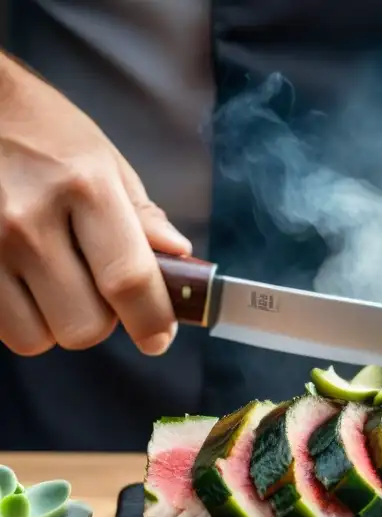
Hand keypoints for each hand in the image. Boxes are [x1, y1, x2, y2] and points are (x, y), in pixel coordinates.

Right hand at [0, 54, 191, 356]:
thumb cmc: (42, 131)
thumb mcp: (103, 160)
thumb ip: (141, 216)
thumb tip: (179, 259)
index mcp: (85, 189)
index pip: (128, 280)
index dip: (151, 321)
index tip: (158, 337)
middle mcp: (30, 220)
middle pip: (84, 325)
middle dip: (101, 320)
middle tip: (95, 289)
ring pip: (37, 337)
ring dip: (54, 323)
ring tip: (52, 283)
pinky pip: (0, 327)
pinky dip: (18, 317)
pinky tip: (21, 281)